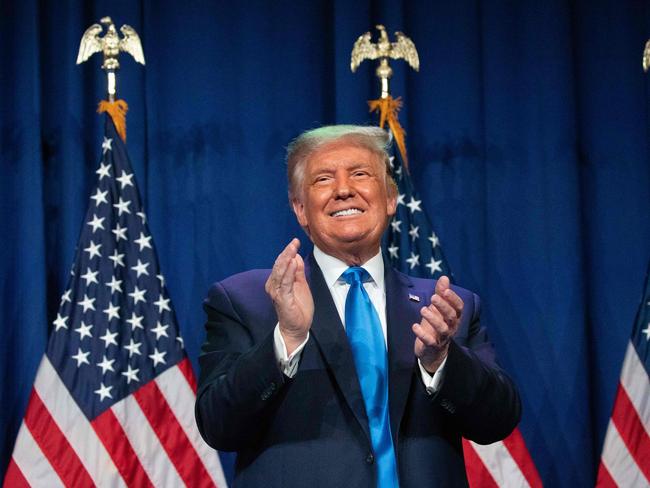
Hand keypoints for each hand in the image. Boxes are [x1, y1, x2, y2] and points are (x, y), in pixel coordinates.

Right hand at [265, 238, 313, 353]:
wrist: (297, 328)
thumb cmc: (298, 307)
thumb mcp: (301, 285)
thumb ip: (298, 271)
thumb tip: (296, 256)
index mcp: (277, 281)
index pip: (281, 263)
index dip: (288, 252)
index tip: (295, 241)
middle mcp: (273, 285)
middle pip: (279, 265)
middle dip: (287, 252)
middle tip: (294, 242)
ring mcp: (276, 292)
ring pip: (280, 272)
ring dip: (286, 259)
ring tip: (292, 249)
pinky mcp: (281, 299)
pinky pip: (285, 283)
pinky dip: (289, 272)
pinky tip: (293, 263)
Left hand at [412, 276, 462, 372]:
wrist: (433, 352)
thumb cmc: (436, 325)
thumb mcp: (438, 309)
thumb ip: (441, 293)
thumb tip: (444, 277)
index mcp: (454, 317)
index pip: (459, 307)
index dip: (453, 299)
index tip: (445, 291)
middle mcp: (451, 327)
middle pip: (451, 317)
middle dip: (443, 306)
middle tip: (433, 297)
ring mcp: (442, 337)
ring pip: (442, 329)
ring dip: (433, 319)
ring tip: (423, 309)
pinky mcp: (432, 346)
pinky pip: (430, 341)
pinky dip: (422, 334)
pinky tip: (415, 326)